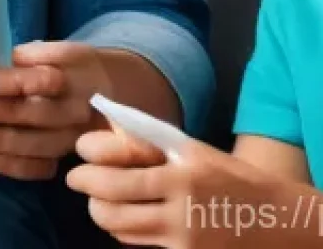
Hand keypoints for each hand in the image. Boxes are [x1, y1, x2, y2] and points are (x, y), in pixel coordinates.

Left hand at [0, 41, 109, 179]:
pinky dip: (12, 166)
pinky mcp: (66, 157)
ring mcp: (73, 136)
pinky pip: (40, 168)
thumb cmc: (64, 65)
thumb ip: (28, 55)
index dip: (15, 82)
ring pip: (34, 144)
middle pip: (35, 114)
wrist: (105, 91)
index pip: (45, 79)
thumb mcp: (53, 49)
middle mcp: (76, 107)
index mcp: (73, 71)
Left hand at [67, 127, 314, 246]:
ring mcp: (182, 238)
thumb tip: (107, 117)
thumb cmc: (227, 175)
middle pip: (112, 205)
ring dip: (101, 212)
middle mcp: (179, 207)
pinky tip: (125, 217)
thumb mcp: (192, 149)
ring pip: (120, 228)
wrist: (277, 221)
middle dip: (86, 191)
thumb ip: (151, 138)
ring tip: (97, 199)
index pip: (118, 174)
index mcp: (179, 173)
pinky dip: (124, 231)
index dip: (89, 169)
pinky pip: (138, 243)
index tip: (78, 160)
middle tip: (75, 180)